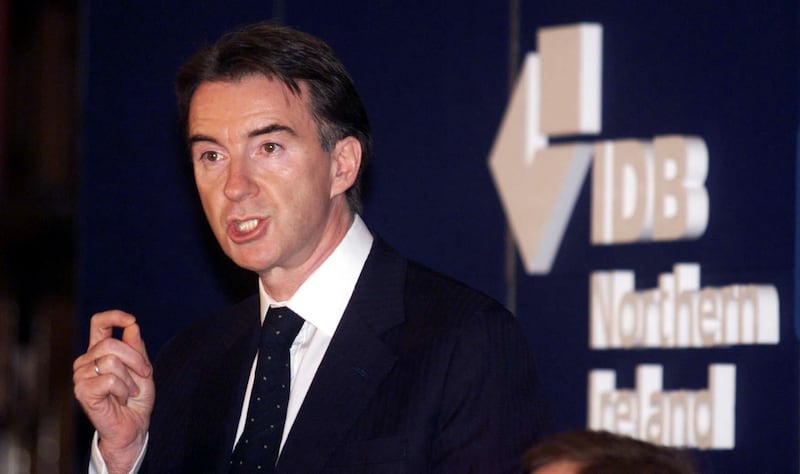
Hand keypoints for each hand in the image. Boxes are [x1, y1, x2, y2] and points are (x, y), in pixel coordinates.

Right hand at [73, 310, 154, 472]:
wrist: (133, 427)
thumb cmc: (136, 399)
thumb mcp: (142, 368)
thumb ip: (137, 348)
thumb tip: (132, 326)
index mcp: (99, 351)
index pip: (99, 323)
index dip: (114, 317)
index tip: (131, 320)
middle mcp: (86, 361)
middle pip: (110, 344)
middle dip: (135, 359)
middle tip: (144, 374)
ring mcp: (81, 376)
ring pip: (111, 362)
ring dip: (129, 379)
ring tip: (129, 392)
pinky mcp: (82, 391)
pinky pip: (109, 380)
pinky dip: (123, 390)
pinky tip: (121, 400)